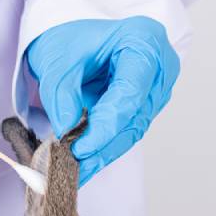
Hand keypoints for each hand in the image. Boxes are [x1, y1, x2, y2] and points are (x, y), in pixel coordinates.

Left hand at [26, 16, 179, 184]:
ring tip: (73, 174)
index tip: (78, 148)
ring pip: (131, 132)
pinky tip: (82, 168)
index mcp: (144, 41)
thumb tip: (65, 130)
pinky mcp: (143, 109)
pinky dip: (102, 150)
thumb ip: (61, 93)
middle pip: (134, 116)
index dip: (105, 125)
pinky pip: (125, 134)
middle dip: (102, 146)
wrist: (73, 43)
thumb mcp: (57, 60)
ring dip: (102, 154)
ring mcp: (154, 90)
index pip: (130, 92)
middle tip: (72, 168)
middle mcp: (158, 67)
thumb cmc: (70, 41)